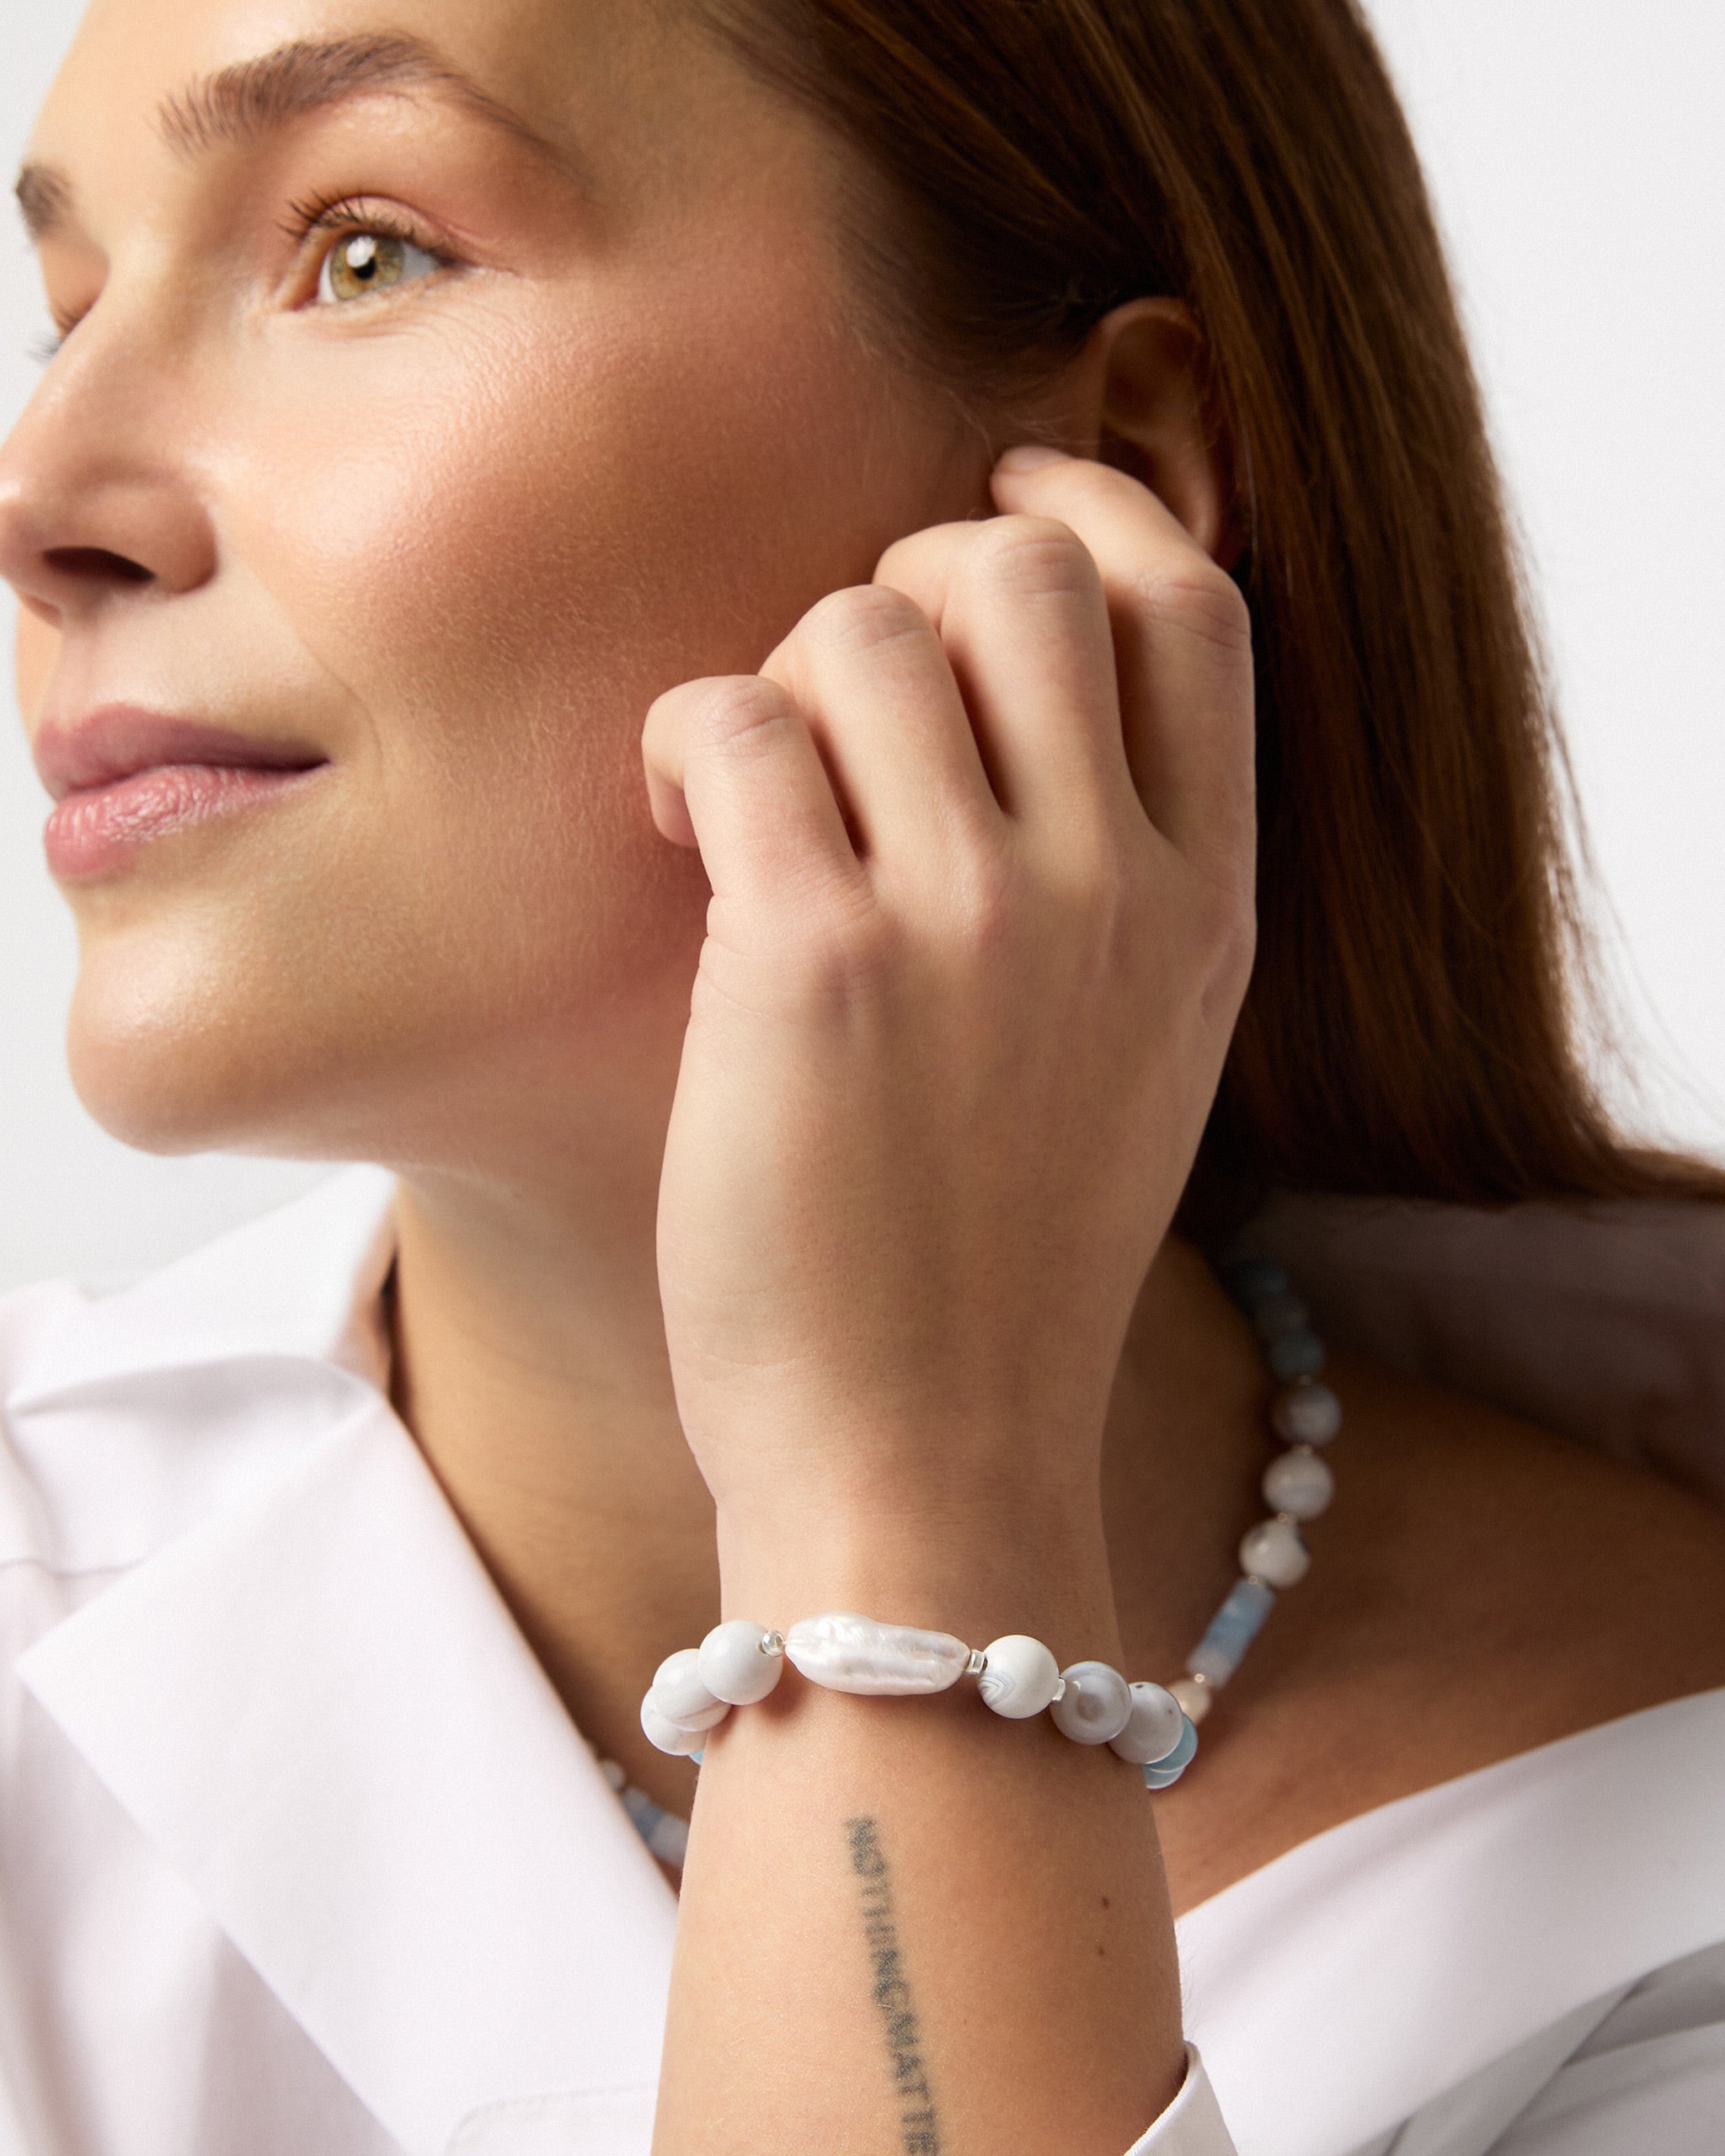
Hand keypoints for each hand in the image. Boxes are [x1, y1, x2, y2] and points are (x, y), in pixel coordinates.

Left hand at [641, 449, 1254, 1555]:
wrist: (925, 1457)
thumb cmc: (1001, 1262)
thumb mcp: (1137, 1055)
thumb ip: (1125, 872)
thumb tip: (1015, 685)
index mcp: (1207, 905)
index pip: (1193, 604)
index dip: (1090, 508)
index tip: (998, 506)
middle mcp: (1115, 890)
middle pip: (1026, 570)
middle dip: (911, 576)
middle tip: (844, 689)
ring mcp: (976, 922)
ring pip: (864, 626)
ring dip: (785, 672)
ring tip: (751, 792)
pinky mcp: (817, 965)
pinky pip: (735, 722)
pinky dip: (684, 743)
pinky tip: (680, 832)